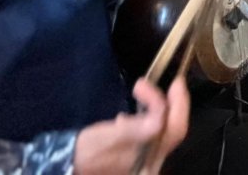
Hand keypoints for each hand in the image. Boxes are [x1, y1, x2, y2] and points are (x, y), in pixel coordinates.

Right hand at [74, 77, 188, 174]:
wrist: (68, 164)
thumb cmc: (87, 151)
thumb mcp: (109, 137)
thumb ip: (137, 128)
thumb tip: (160, 112)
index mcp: (148, 165)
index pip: (174, 130)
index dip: (179, 105)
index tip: (175, 81)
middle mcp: (153, 165)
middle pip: (173, 129)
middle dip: (170, 103)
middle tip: (165, 83)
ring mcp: (147, 161)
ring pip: (165, 128)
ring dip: (158, 107)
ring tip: (141, 92)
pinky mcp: (140, 155)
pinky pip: (154, 131)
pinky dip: (149, 116)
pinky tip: (133, 113)